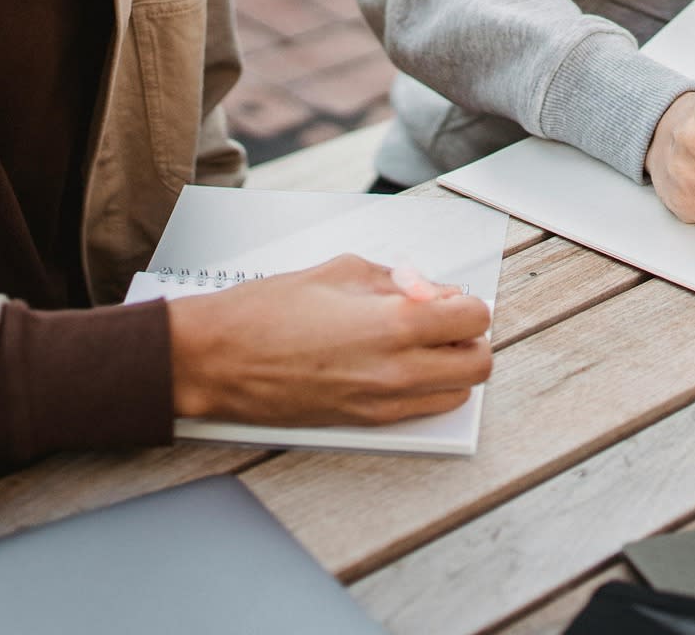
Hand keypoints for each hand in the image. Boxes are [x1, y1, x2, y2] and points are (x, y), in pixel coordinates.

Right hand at [166, 255, 492, 426]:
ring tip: (421, 344)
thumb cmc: (267, 311)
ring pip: (457, 394)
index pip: (474, 319)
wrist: (216, 359)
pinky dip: (425, 389)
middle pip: (478, 364)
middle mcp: (396, 371)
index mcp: (394, 325)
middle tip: (443, 322)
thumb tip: (432, 290)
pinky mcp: (365, 422)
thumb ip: (397, 281)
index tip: (446, 297)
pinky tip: (397, 365)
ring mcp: (382, 403)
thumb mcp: (340, 272)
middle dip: (469, 339)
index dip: (465, 303)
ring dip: (452, 367)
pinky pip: (421, 410)